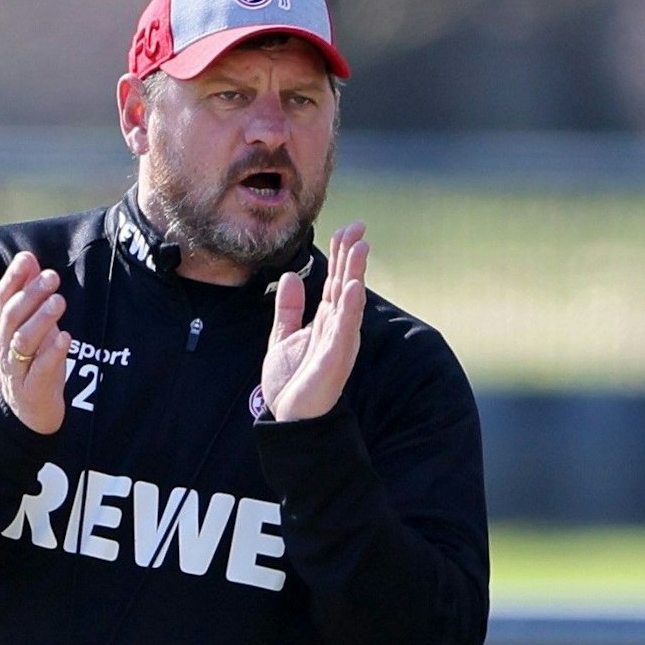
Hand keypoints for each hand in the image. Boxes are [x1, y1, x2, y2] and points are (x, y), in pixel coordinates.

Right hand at [0, 250, 70, 434]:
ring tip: (59, 301)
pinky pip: (40, 369)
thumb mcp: (30, 325)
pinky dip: (52, 352)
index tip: (27, 258)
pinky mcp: (33, 389)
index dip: (13, 277)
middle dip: (31, 294)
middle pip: (12, 316)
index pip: (3, 298)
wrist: (29, 411)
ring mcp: (17, 368)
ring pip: (23, 341)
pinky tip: (65, 337)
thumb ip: (28, 293)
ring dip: (41, 319)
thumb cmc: (33, 361)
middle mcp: (5, 346)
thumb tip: (28, 258)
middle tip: (53, 277)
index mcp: (4, 328)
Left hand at [263, 222, 367, 421]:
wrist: (288, 418)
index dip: (342, 254)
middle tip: (358, 226)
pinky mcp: (335, 359)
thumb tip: (292, 275)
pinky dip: (350, 308)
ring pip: (349, 302)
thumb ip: (289, 308)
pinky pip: (345, 330)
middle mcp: (337, 327)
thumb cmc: (291, 382)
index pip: (336, 280)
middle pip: (346, 284)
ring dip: (355, 274)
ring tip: (361, 247)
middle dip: (351, 255)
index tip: (349, 227)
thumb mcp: (283, 337)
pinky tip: (353, 288)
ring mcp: (339, 342)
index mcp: (327, 320)